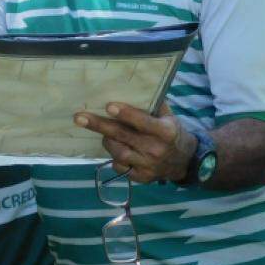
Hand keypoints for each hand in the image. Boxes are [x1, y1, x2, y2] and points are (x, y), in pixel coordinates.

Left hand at [75, 101, 196, 183]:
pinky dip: (114, 157)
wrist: (184, 161)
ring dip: (108, 141)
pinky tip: (116, 149)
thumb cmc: (172, 132)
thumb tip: (133, 86)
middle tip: (80, 118)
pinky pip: (120, 167)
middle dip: (100, 126)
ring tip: (104, 134)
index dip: (126, 114)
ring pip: (119, 153)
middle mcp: (156, 150)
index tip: (108, 106)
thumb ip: (153, 104)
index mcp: (165, 132)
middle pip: (123, 136)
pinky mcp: (142, 178)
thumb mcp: (169, 116)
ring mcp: (148, 166)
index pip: (143, 122)